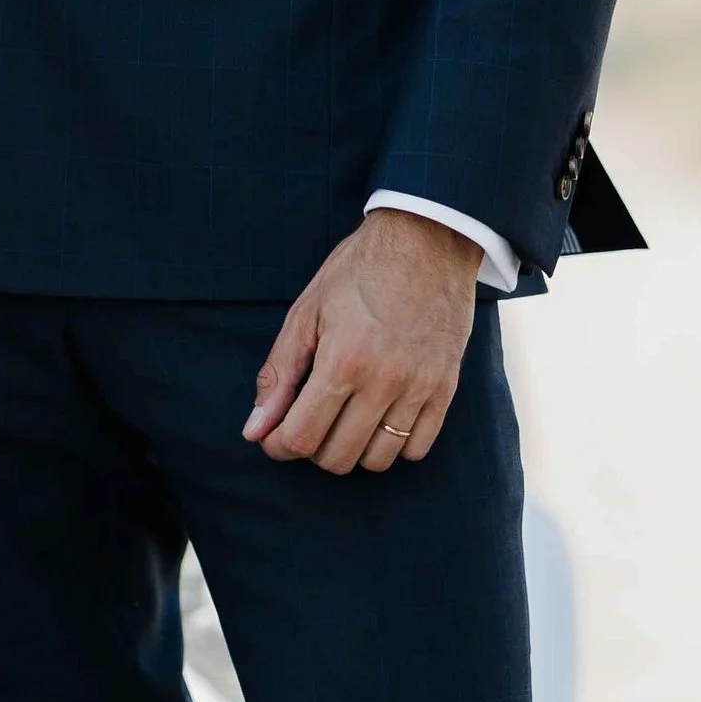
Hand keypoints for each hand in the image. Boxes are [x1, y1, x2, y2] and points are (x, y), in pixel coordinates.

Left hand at [244, 210, 480, 473]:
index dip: (278, 445)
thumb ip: (279, 374)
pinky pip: (417, 449)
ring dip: (351, 450)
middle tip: (306, 422)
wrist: (426, 241)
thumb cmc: (358, 271)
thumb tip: (254, 430)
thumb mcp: (306, 313)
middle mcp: (384, 382)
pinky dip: (393, 446)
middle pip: (337, 457)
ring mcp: (420, 388)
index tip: (273, 436)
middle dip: (311, 448)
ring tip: (341, 419)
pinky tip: (377, 419)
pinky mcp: (446, 389)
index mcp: (343, 360)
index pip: (301, 438)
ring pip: (378, 460)